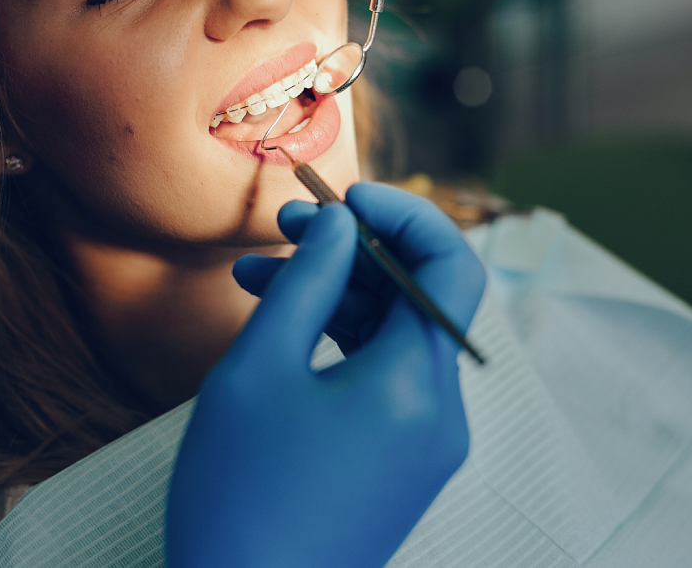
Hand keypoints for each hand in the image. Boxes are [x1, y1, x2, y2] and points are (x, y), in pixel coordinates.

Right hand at [166, 183, 485, 567]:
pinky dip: (339, 346)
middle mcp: (438, 412)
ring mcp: (422, 443)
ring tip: (257, 275)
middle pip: (416, 298)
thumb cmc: (241, 495)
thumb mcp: (258, 371)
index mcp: (417, 384)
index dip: (402, 215)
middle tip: (285, 227)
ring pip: (393, 338)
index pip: (450, 266)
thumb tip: (342, 222)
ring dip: (335, 297)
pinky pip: (381, 381)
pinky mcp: (398, 463)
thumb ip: (309, 283)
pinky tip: (280, 329)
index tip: (342, 197)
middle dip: (353, 253)